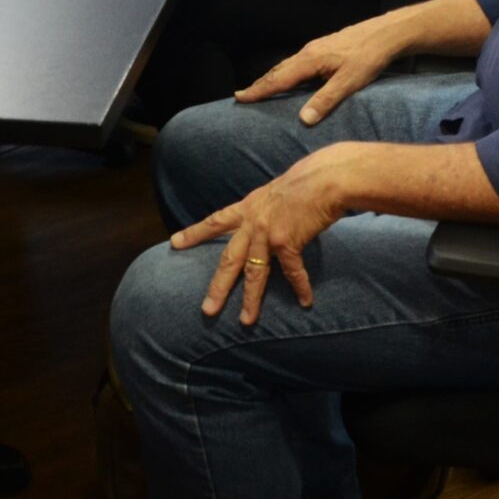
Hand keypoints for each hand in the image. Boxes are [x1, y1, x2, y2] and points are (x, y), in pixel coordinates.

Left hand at [167, 150, 352, 321]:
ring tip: (245, 320)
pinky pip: (292, 272)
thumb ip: (265, 209)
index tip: (174, 243)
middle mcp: (252, 222)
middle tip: (206, 309)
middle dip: (217, 286)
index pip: (215, 222)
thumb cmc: (305, 182)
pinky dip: (300, 288)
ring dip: (251, 299)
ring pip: (254, 273)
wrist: (324, 179)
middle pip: (229, 259)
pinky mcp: (287, 242)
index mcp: (248, 207)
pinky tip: (305, 302)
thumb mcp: (275, 192)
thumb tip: (265, 220)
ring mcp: (267, 233)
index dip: (194, 233)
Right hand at [238, 15, 402, 119]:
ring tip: (261, 88)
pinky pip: (297, 62)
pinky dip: (285, 72)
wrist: (386, 33)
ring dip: (272, 78)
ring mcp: (315, 48)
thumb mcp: (349, 82)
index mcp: (310, 60)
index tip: (240, 98)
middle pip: (277, 70)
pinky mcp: (324, 47)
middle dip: (259, 84)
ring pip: (287, 65)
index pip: (278, 79)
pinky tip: (290, 77)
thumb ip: (326, 100)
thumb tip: (302, 119)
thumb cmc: (370, 57)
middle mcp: (308, 52)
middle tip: (242, 95)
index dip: (258, 90)